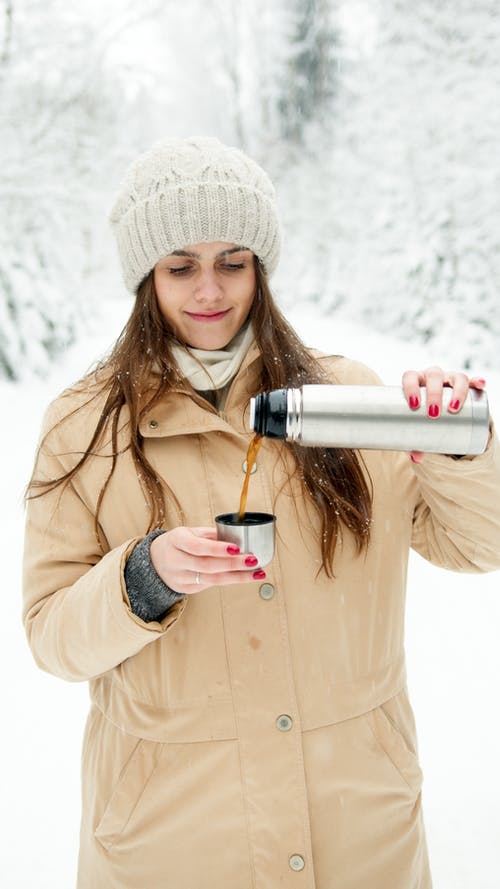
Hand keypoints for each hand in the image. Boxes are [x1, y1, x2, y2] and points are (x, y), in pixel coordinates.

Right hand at [150, 526, 265, 593]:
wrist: (154, 561)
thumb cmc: (178, 543)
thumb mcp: (190, 532)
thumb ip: (211, 535)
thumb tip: (239, 537)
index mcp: (176, 540)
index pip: (197, 547)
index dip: (217, 549)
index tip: (237, 548)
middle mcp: (175, 560)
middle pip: (207, 566)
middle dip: (234, 564)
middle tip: (254, 560)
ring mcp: (179, 578)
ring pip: (211, 580)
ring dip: (237, 577)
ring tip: (257, 573)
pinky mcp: (185, 589)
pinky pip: (210, 585)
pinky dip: (228, 580)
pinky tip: (243, 577)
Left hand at [401, 366, 486, 463]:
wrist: (437, 411)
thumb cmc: (421, 417)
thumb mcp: (416, 427)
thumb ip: (413, 442)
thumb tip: (416, 458)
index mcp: (416, 381)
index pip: (410, 377)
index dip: (411, 387)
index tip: (414, 405)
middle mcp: (432, 377)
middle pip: (434, 375)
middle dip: (434, 393)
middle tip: (433, 414)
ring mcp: (449, 379)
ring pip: (455, 376)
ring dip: (457, 390)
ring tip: (454, 408)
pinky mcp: (465, 385)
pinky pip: (472, 381)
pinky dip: (477, 381)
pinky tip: (480, 385)